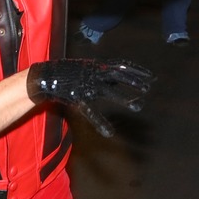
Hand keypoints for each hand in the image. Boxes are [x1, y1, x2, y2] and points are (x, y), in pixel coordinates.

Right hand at [26, 59, 155, 137]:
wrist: (47, 77)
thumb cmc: (70, 73)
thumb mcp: (89, 69)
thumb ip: (103, 73)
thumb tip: (119, 76)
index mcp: (98, 66)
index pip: (121, 65)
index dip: (137, 70)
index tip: (151, 76)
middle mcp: (95, 75)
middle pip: (118, 76)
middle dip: (133, 81)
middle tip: (148, 88)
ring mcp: (88, 86)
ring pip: (109, 93)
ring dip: (124, 99)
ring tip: (139, 106)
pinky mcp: (79, 99)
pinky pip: (91, 112)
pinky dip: (100, 123)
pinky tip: (109, 133)